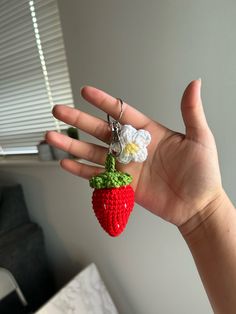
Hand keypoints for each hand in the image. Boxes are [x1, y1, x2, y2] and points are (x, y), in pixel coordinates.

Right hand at [46, 79, 222, 227]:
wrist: (198, 205)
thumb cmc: (203, 173)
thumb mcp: (199, 138)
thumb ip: (191, 112)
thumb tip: (194, 83)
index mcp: (149, 132)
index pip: (121, 113)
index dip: (104, 102)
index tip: (86, 92)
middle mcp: (133, 147)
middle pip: (100, 131)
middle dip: (78, 121)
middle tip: (59, 111)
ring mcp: (126, 166)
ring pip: (93, 153)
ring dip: (72, 145)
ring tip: (52, 136)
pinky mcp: (123, 184)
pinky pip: (98, 176)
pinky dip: (81, 170)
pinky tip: (66, 163)